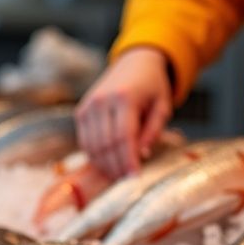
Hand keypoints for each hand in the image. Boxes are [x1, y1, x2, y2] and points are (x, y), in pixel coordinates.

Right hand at [76, 47, 172, 178]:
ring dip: (104, 165)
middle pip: (106, 144)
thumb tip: (141, 155)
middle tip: (127, 181)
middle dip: (116, 167)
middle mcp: (102, 100)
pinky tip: (107, 163)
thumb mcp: (163, 106)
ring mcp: (88, 105)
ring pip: (92, 146)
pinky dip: (94, 156)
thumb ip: (153, 131)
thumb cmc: (152, 86)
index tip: (134, 178)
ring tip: (118, 175)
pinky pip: (84, 141)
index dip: (128, 161)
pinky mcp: (81, 111)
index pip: (123, 137)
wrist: (134, 63)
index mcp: (125, 97)